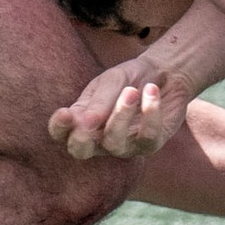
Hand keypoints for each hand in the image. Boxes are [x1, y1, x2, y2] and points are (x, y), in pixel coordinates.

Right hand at [49, 56, 195, 159]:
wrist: (165, 73)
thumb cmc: (131, 78)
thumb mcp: (112, 81)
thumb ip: (99, 102)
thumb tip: (84, 123)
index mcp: (82, 119)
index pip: (61, 132)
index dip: (59, 127)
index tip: (65, 113)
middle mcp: (99, 137)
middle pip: (80, 151)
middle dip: (81, 140)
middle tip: (88, 122)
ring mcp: (124, 145)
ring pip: (114, 144)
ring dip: (121, 115)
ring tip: (132, 90)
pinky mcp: (150, 145)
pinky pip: (147, 137)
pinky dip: (150, 112)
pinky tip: (152, 91)